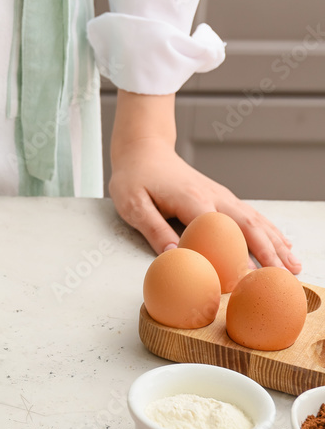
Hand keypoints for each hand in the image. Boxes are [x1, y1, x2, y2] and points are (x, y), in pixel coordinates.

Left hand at [109, 91, 300, 272]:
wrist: (143, 149)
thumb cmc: (135, 177)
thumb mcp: (134, 205)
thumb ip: (154, 229)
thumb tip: (176, 256)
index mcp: (191, 200)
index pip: (220, 232)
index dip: (237, 255)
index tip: (251, 278)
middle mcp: (213, 196)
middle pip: (249, 226)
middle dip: (270, 251)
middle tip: (285, 277)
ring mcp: (220, 195)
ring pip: (255, 220)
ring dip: (276, 243)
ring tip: (294, 265)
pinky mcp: (221, 195)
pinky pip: (251, 214)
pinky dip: (269, 230)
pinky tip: (282, 243)